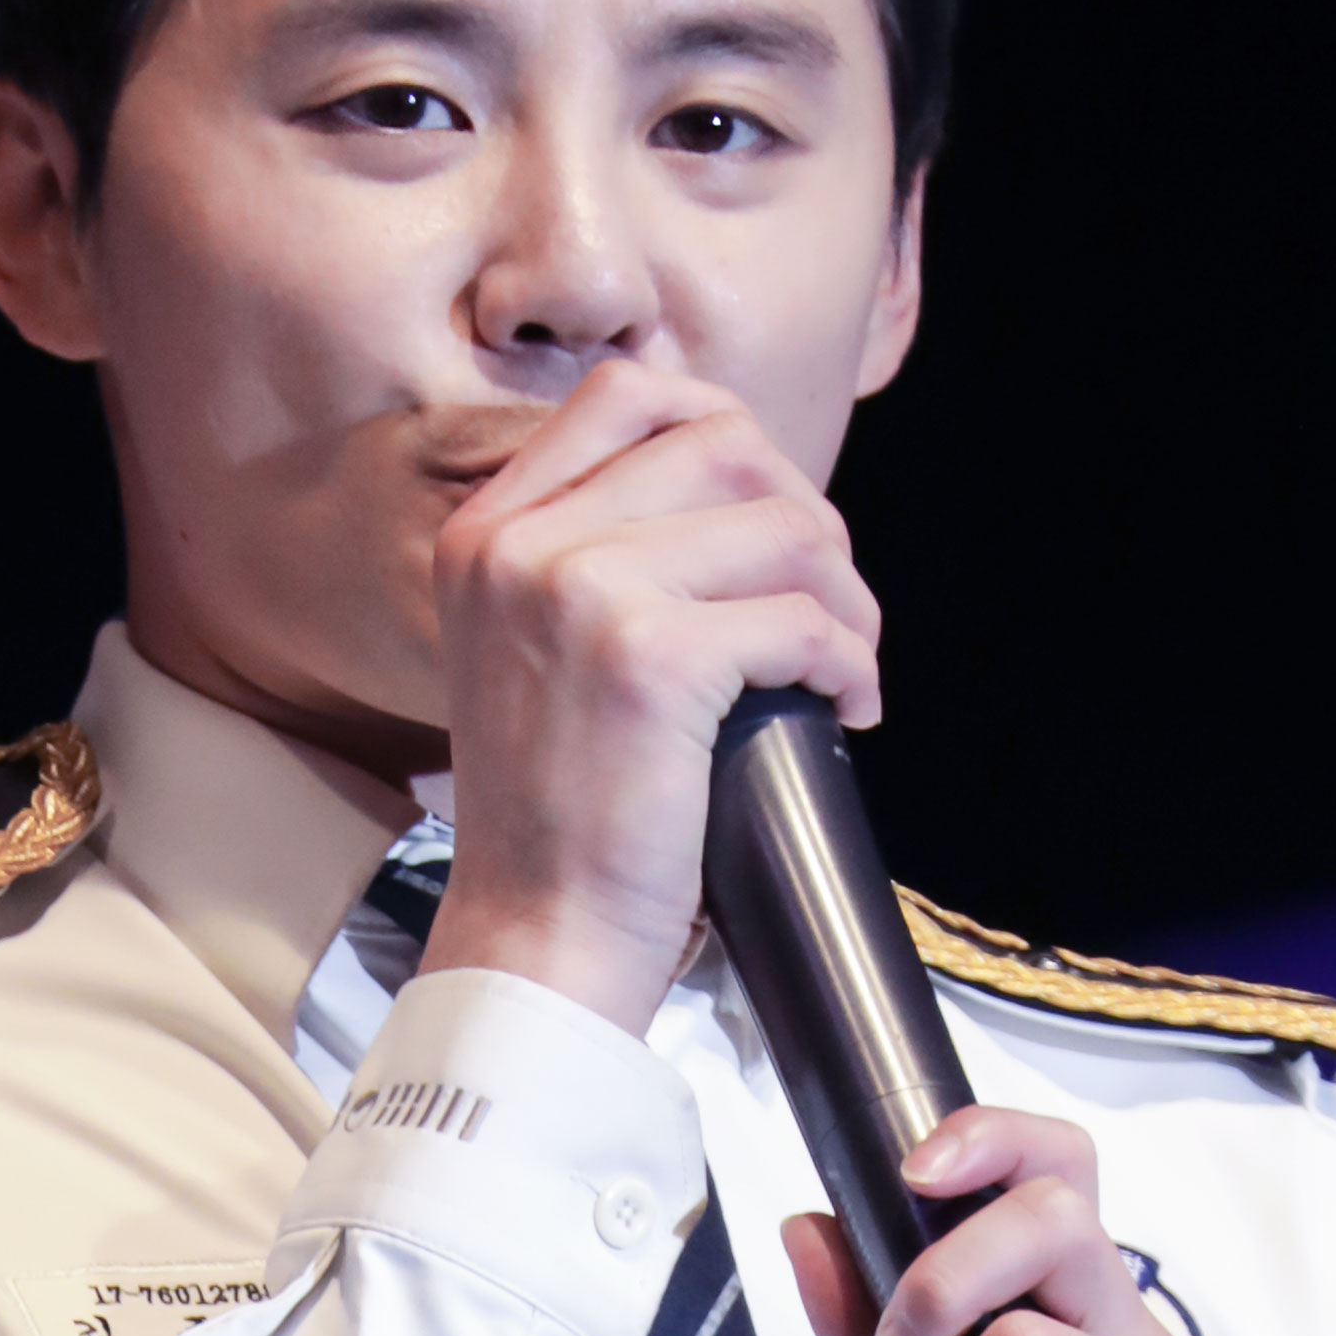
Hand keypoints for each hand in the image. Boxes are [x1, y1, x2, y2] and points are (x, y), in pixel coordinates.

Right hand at [422, 360, 881, 1032]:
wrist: (535, 940)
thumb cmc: (559, 822)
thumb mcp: (537, 659)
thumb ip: (593, 566)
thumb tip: (745, 502)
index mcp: (484, 534)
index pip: (626, 395)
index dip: (728, 435)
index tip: (771, 515)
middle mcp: (519, 545)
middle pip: (723, 442)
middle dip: (807, 518)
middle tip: (827, 606)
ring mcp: (578, 592)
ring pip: (782, 526)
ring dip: (847, 597)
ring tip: (845, 666)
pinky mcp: (649, 659)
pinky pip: (802, 619)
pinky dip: (851, 664)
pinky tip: (845, 710)